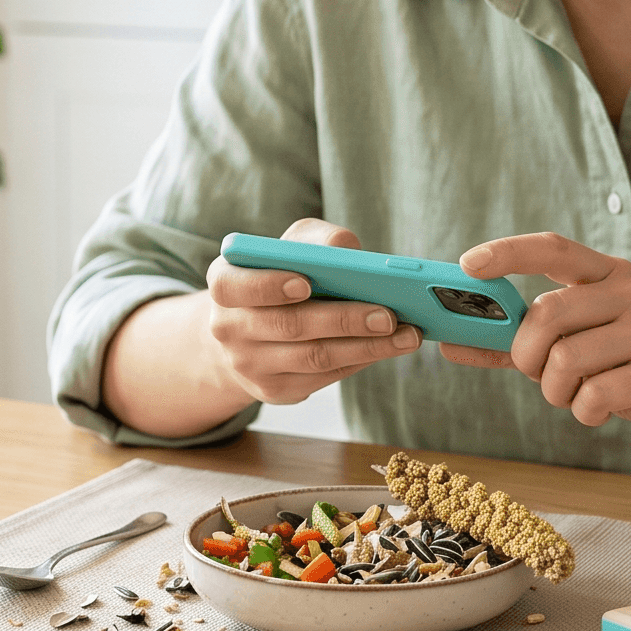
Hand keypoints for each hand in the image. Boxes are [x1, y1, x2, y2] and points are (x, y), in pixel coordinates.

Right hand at [201, 218, 424, 403]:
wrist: (250, 334)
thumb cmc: (278, 279)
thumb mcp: (287, 250)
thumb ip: (313, 241)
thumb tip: (345, 249)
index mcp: (224, 284)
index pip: (234, 286)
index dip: (269, 285)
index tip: (307, 283)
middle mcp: (228, 328)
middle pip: (289, 325)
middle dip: (344, 320)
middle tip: (388, 314)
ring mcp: (250, 365)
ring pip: (314, 357)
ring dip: (366, 346)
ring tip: (405, 334)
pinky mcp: (276, 390)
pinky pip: (325, 376)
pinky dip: (362, 360)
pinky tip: (388, 347)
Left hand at [448, 232, 630, 456]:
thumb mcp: (581, 350)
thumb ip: (518, 345)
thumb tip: (451, 343)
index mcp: (610, 277)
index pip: (552, 248)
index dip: (507, 252)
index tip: (468, 264)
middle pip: (548, 313)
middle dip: (526, 355)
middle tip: (536, 374)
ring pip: (566, 359)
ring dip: (556, 391)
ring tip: (577, 396)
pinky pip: (594, 394)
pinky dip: (585, 412)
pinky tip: (602, 410)